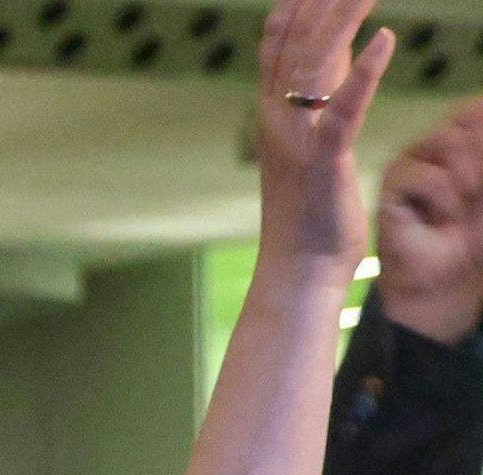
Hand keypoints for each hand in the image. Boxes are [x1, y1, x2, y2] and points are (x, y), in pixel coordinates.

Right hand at [252, 0, 392, 267]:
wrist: (297, 267)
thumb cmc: (310, 210)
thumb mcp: (314, 142)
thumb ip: (326, 96)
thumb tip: (347, 53)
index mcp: (271, 114)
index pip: (278, 44)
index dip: (294, 6)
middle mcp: (275, 119)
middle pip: (296, 44)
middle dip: (320, 1)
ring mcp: (295, 140)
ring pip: (315, 66)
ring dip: (342, 20)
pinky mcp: (322, 162)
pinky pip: (343, 110)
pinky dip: (364, 73)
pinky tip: (385, 39)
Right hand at [376, 101, 482, 342]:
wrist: (447, 275)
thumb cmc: (475, 232)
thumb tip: (482, 114)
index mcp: (461, 139)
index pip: (475, 109)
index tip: (481, 175)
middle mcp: (435, 144)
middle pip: (467, 118)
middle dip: (481, 158)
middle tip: (476, 192)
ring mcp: (411, 160)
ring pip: (449, 142)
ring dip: (467, 178)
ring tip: (460, 206)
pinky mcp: (393, 183)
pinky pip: (429, 176)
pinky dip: (445, 200)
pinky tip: (440, 219)